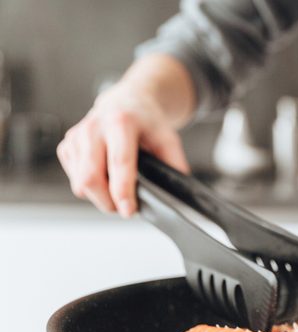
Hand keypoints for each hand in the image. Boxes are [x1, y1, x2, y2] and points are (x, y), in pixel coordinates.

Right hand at [56, 83, 188, 216]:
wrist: (127, 101)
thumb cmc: (146, 121)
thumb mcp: (168, 137)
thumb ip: (174, 163)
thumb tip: (177, 190)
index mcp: (121, 123)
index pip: (119, 162)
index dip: (122, 191)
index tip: (128, 211)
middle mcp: (94, 127)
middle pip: (91, 177)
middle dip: (107, 201)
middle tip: (123, 208)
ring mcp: (77, 136)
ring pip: (80, 182)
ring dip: (99, 197)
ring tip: (116, 193)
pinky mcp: (67, 145)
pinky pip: (74, 178)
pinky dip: (89, 187)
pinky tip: (104, 179)